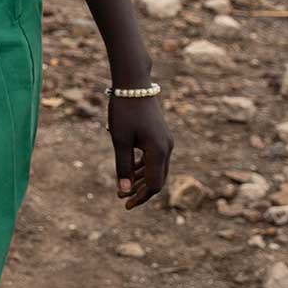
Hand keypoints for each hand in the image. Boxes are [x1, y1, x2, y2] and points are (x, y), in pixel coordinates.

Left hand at [108, 95, 172, 209]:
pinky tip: (131, 171)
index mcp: (158, 151)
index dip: (139, 197)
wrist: (134, 83)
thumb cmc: (124, 110)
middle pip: (157, 179)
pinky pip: (154, 158)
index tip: (124, 203)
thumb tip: (124, 190)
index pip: (154, 185)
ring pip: (156, 169)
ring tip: (123, 187)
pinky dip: (144, 167)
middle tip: (121, 197)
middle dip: (140, 191)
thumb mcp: (120, 139)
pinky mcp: (161, 136)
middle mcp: (167, 148)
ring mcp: (166, 141)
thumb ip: (122, 166)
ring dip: (141, 179)